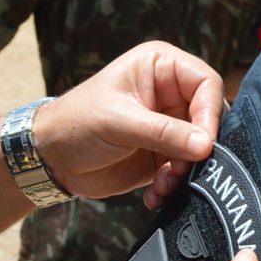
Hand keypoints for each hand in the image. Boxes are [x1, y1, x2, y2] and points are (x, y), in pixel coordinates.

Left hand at [36, 42, 223, 204]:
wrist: (51, 158)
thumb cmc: (76, 123)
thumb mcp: (119, 122)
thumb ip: (164, 133)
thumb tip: (206, 145)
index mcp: (160, 66)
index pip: (205, 83)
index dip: (210, 113)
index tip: (204, 143)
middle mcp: (169, 92)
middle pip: (209, 118)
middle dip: (199, 149)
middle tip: (183, 169)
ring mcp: (168, 125)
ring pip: (201, 149)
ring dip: (186, 172)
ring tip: (163, 184)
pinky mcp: (163, 153)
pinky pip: (185, 170)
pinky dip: (174, 185)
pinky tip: (155, 194)